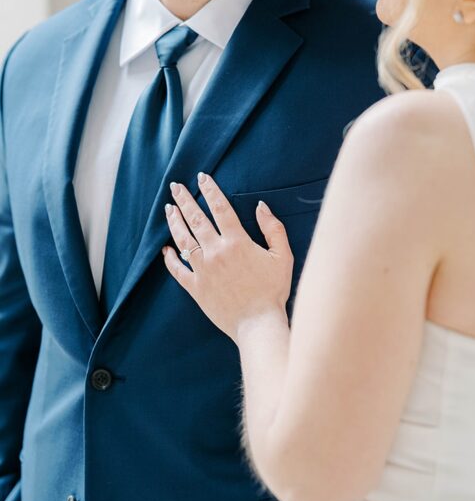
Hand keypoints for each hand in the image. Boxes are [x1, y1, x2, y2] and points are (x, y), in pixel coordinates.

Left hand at [163, 173, 293, 340]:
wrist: (258, 323)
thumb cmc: (273, 290)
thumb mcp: (282, 256)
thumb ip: (273, 228)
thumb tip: (261, 207)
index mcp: (237, 242)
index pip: (220, 207)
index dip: (210, 190)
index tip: (201, 177)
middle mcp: (216, 252)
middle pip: (196, 219)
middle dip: (184, 200)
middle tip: (175, 186)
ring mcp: (203, 270)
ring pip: (183, 240)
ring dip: (175, 222)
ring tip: (168, 209)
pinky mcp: (195, 288)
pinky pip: (178, 270)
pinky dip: (170, 259)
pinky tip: (166, 249)